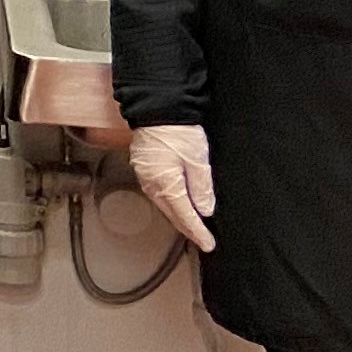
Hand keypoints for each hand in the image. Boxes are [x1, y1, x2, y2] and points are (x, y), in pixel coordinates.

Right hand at [129, 123, 216, 254]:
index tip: (208, 244)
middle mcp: (151, 184)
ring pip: (164, 205)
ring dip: (178, 216)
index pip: (185, 216)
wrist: (157, 107)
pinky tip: (177, 204)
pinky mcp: (143, 168)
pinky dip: (170, 203)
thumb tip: (205, 209)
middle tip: (202, 239)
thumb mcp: (197, 159)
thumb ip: (202, 187)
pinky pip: (158, 193)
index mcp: (166, 184)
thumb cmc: (177, 130)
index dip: (198, 232)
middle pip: (172, 214)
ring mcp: (144, 177)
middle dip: (187, 228)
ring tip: (192, 226)